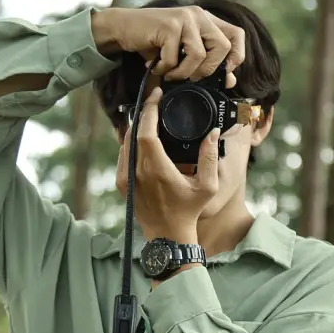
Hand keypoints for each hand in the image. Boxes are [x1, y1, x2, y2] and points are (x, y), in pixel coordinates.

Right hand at [92, 6, 244, 85]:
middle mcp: (199, 15)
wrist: (123, 29)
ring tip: (169, 74)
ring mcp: (185, 18)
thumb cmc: (153, 44)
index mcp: (206, 20)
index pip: (238, 35)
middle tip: (190, 77)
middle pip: (223, 47)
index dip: (236, 56)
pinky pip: (175, 57)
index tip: (224, 73)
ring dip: (183, 72)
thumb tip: (230, 82)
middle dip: (208, 70)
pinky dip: (165, 69)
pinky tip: (155, 67)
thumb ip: (205, 64)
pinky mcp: (170, 25)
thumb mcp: (182, 53)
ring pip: (200, 55)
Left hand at [115, 87, 218, 243]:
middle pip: (134, 133)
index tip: (156, 96)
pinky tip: (141, 137)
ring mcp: (126, 179)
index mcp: (157, 170)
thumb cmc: (189, 211)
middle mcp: (137, 173)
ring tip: (149, 116)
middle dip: (143, 114)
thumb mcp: (207, 186)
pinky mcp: (122, 185)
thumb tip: (211, 132)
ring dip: (136, 128)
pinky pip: (123, 155)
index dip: (149, 110)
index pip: (146, 132)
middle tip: (154, 101)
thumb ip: (210, 157)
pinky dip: (130, 143)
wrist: (168, 236)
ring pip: (125, 143)